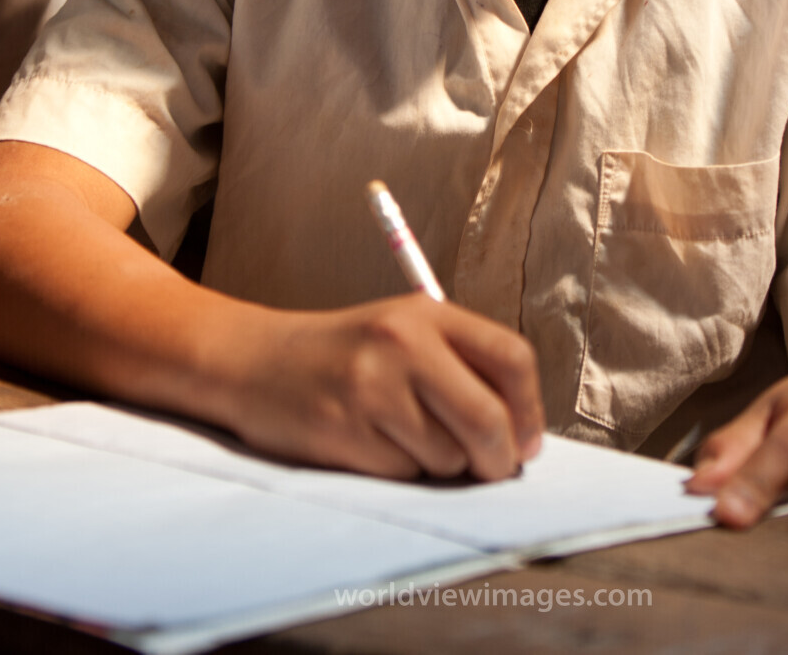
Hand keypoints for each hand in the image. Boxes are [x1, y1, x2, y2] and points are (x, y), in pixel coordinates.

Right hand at [217, 292, 544, 481]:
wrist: (256, 361)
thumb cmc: (344, 353)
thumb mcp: (405, 333)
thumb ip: (461, 367)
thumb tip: (520, 434)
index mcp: (428, 313)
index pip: (511, 358)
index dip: (531, 409)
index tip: (528, 442)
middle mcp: (404, 343)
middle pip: (488, 419)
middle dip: (499, 458)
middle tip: (493, 468)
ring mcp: (373, 386)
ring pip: (449, 456)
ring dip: (440, 463)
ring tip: (402, 435)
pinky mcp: (346, 429)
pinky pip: (404, 473)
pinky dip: (400, 470)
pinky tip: (371, 444)